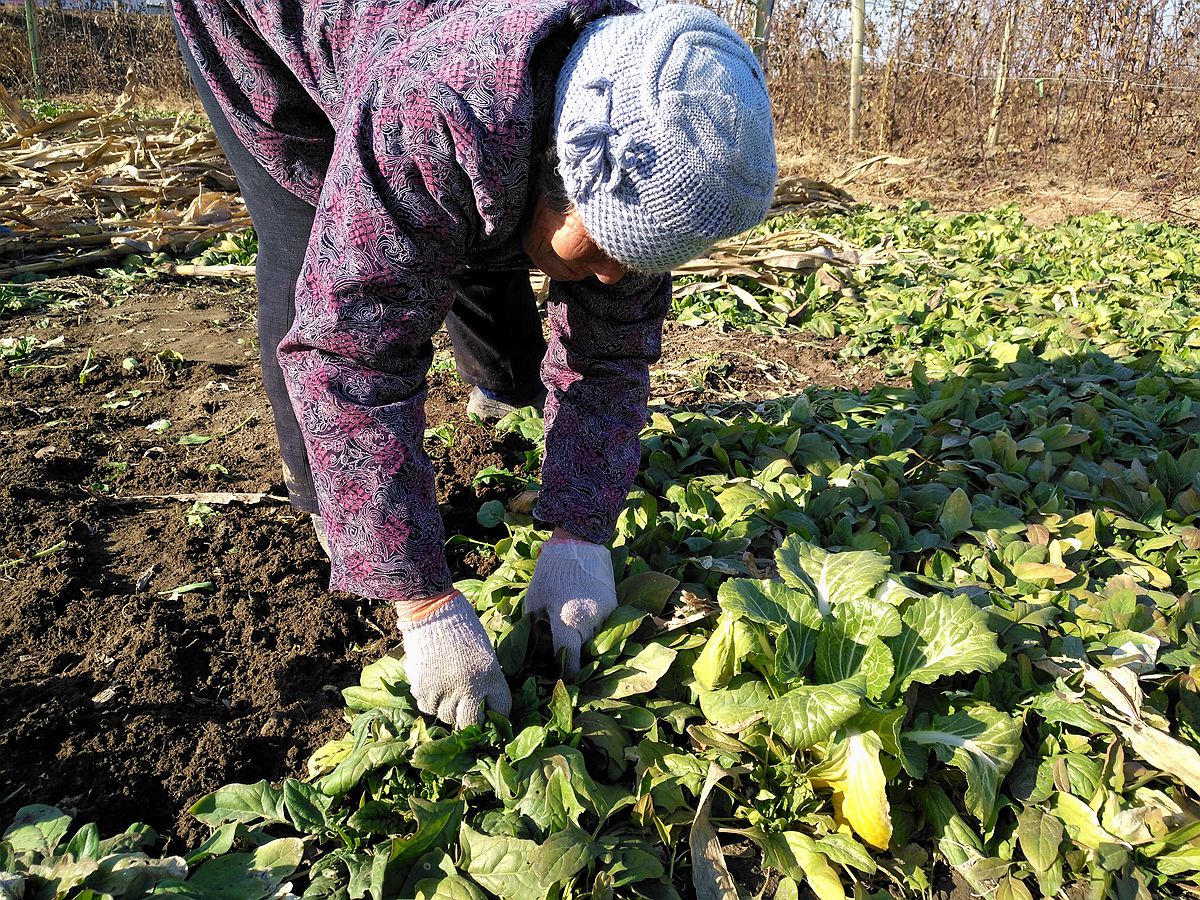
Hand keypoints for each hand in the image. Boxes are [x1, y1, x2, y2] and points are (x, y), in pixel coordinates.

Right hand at [399, 593, 511, 727]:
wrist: (433, 612)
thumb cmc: (461, 627)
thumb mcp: (484, 653)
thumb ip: (486, 678)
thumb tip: (483, 701)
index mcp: (491, 675)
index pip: (501, 709)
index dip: (496, 716)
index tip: (489, 716)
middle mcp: (470, 688)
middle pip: (469, 721)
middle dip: (468, 719)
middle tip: (464, 710)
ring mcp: (445, 691)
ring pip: (445, 716)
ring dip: (446, 708)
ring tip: (445, 692)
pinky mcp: (423, 689)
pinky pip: (427, 707)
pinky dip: (429, 701)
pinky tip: (432, 686)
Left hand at [525, 535, 616, 674]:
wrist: (578, 544)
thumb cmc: (550, 573)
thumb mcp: (535, 600)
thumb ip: (536, 627)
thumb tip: (539, 649)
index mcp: (567, 622)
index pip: (572, 662)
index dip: (568, 674)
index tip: (564, 679)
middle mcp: (590, 622)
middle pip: (586, 654)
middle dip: (578, 659)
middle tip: (567, 659)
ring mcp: (606, 614)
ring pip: (600, 642)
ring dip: (589, 645)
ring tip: (577, 641)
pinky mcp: (615, 606)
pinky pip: (608, 628)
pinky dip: (598, 631)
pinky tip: (586, 624)